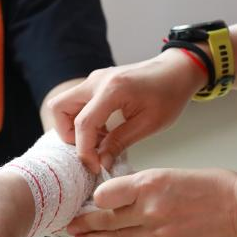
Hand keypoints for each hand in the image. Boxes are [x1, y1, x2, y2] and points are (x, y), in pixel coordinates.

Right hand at [50, 51, 205, 171]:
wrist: (177, 70)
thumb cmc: (169, 94)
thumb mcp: (149, 124)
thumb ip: (120, 142)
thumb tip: (101, 162)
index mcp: (113, 90)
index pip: (83, 124)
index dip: (84, 150)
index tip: (94, 166)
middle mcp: (97, 81)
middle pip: (59, 108)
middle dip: (68, 134)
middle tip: (90, 148)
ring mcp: (96, 79)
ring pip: (65, 104)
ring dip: (74, 126)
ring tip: (101, 140)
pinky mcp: (98, 82)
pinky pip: (78, 102)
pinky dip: (83, 118)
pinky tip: (105, 130)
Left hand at [64, 168, 236, 236]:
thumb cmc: (210, 185)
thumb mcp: (170, 173)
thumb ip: (142, 185)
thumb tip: (117, 194)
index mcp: (151, 183)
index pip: (106, 194)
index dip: (94, 197)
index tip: (85, 197)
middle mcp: (150, 209)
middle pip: (107, 220)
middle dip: (85, 223)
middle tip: (68, 225)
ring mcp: (158, 233)